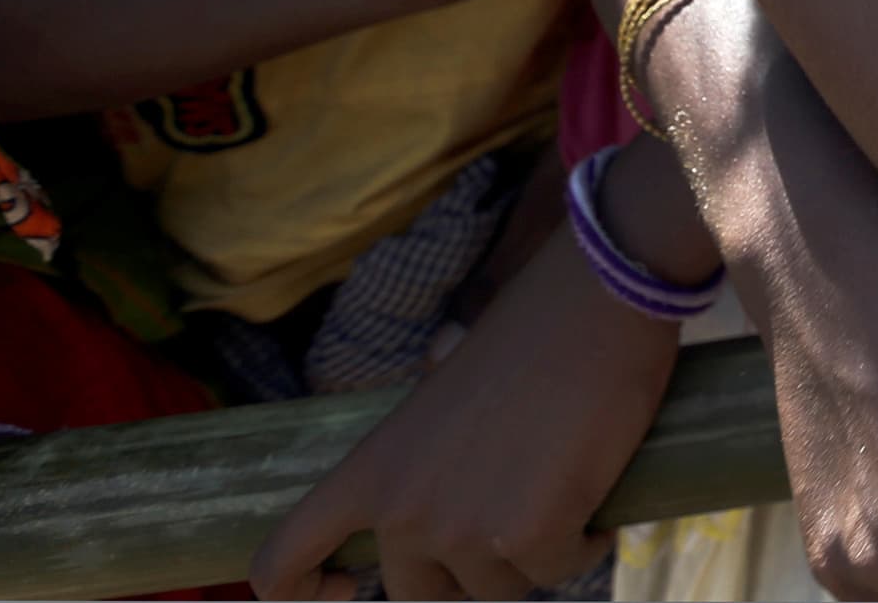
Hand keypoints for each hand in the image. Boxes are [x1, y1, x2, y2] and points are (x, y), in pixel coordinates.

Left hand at [252, 222, 678, 599]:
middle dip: (468, 575)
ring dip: (534, 557)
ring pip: (497, 590)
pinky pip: (559, 571)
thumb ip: (422, 459)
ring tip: (563, 496)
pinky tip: (597, 506)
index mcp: (370, 472)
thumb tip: (445, 473)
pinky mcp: (530, 538)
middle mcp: (403, 512)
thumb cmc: (528, 338)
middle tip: (511, 524)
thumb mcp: (439, 402)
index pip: (280, 562)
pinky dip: (585, 544)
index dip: (304, 592)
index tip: (346, 589)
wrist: (594, 304)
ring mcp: (464, 530)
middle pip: (418, 596)